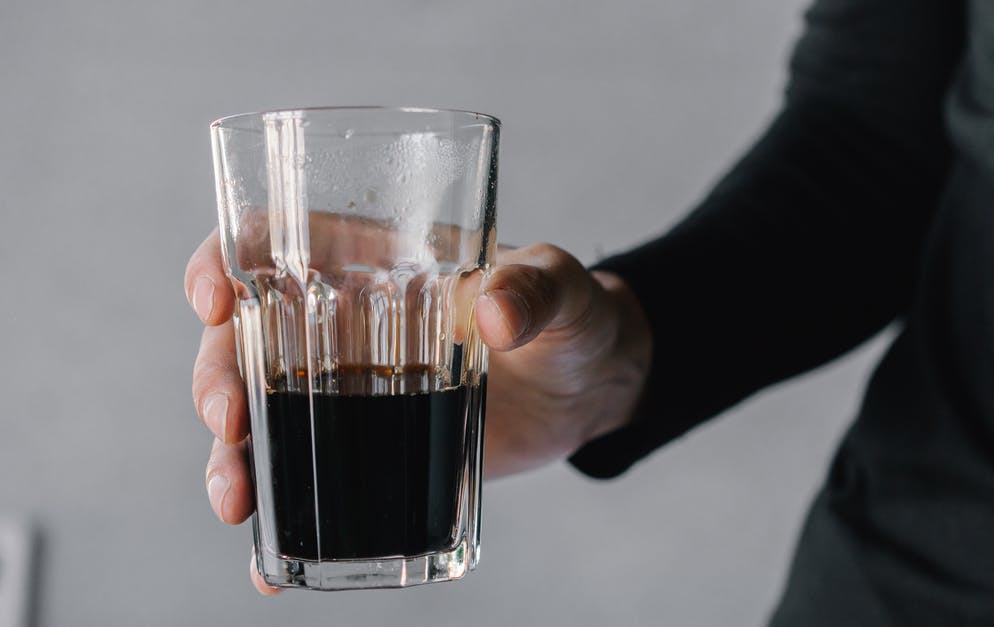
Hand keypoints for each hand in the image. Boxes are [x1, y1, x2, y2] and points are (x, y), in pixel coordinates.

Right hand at [184, 228, 651, 593]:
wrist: (590, 386)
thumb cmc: (572, 315)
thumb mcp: (563, 288)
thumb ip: (537, 288)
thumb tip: (496, 313)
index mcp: (371, 263)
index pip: (268, 243)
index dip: (222, 262)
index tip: (215, 300)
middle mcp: (342, 327)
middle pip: (242, 344)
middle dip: (217, 382)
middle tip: (232, 422)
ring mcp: (350, 395)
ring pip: (261, 424)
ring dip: (232, 461)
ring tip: (237, 501)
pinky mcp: (373, 453)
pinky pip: (309, 488)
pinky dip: (282, 532)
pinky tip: (269, 570)